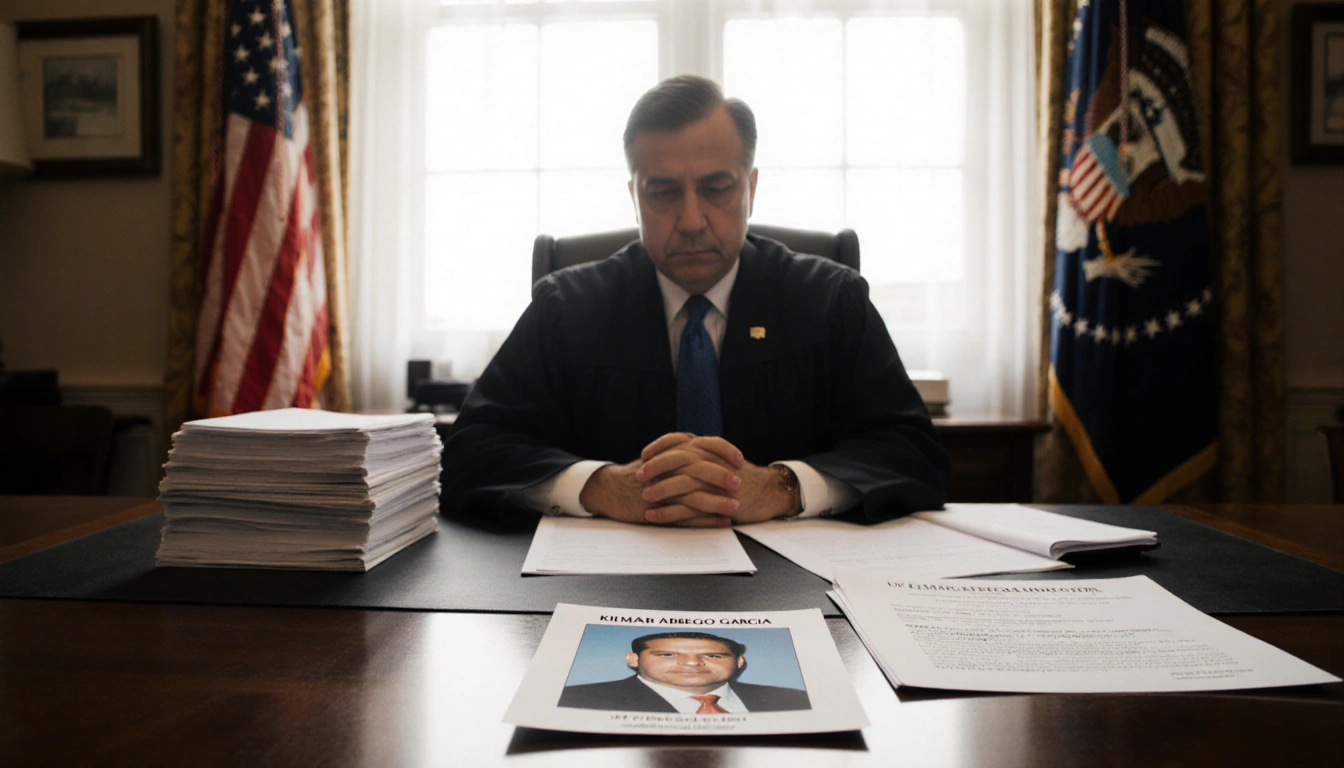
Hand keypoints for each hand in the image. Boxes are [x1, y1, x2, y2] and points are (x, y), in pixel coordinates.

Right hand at [578, 457, 731, 527]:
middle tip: (739, 482)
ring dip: (717, 501)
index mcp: (673, 452)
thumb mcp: (663, 457)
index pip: (703, 445)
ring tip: (735, 507)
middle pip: (699, 468)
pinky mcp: (659, 509)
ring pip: (695, 494)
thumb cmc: (640, 473)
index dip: (724, 451)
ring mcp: (664, 489)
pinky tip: (721, 522)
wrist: (611, 489)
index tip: (740, 459)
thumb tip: (710, 452)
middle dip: (721, 475)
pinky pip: (686, 515)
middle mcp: (669, 468)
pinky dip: (705, 519)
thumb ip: (684, 452)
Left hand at [638, 434, 799, 524]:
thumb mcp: (722, 461)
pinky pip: (688, 506)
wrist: (769, 493)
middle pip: (678, 459)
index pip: (680, 441)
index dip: (660, 446)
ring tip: (644, 497)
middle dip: (656, 466)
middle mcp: (712, 461)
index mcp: (711, 449)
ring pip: (682, 482)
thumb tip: (678, 457)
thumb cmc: (744, 478)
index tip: (644, 454)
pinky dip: (668, 511)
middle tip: (638, 475)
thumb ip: (703, 457)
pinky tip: (653, 516)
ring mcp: (716, 481)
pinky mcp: (718, 501)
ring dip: (660, 489)